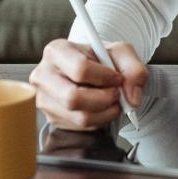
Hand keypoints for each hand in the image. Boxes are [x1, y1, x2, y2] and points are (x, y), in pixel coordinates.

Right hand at [29, 39, 147, 130]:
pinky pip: (79, 127)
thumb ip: (134, 69)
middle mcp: (44, 75)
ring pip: (79, 117)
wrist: (91, 72)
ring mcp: (44, 99)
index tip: (117, 78)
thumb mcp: (122, 53)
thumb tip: (132, 98)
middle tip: (116, 94)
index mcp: (57, 51)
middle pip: (73, 98)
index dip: (105, 77)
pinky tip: (102, 108)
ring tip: (113, 101)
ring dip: (105, 112)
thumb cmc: (102, 60)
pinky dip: (98, 120)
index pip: (80, 69)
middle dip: (104, 99)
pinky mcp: (52, 117)